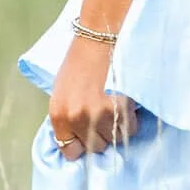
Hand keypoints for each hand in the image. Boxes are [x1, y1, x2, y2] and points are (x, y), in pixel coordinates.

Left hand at [48, 32, 136, 160]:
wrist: (100, 37)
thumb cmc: (80, 62)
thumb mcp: (63, 93)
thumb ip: (68, 119)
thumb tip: (79, 142)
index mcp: (59, 115)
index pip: (70, 152)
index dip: (81, 145)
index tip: (87, 136)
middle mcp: (78, 118)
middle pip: (95, 147)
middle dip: (100, 135)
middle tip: (103, 116)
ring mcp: (100, 115)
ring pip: (115, 139)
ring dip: (117, 127)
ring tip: (115, 107)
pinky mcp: (121, 109)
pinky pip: (130, 127)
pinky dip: (130, 118)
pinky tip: (124, 101)